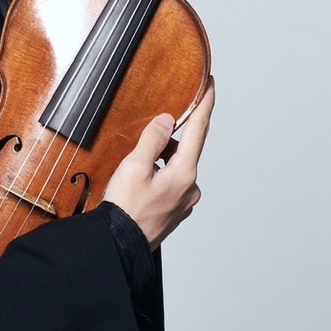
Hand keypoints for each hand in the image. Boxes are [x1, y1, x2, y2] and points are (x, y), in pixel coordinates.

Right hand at [103, 82, 214, 249]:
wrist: (119, 245)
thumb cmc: (125, 209)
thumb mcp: (135, 166)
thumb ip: (153, 139)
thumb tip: (167, 120)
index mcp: (184, 173)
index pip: (199, 130)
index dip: (205, 104)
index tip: (211, 85)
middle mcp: (190, 188)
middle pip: (185, 150)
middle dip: (169, 139)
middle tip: (147, 135)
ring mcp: (184, 202)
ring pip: (176, 169)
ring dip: (161, 161)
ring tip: (135, 169)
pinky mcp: (174, 212)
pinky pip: (171, 185)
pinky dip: (160, 177)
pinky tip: (140, 183)